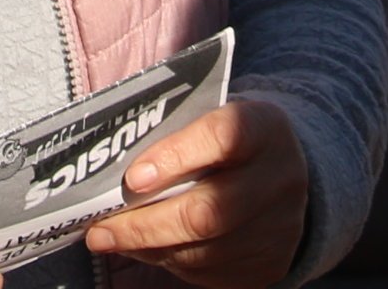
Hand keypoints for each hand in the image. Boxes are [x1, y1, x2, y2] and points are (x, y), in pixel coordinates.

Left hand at [85, 99, 309, 288]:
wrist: (286, 172)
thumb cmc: (228, 139)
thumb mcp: (212, 115)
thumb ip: (171, 128)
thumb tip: (108, 152)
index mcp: (264, 128)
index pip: (221, 137)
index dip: (175, 157)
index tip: (133, 178)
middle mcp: (279, 179)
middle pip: (209, 212)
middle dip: (146, 225)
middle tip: (101, 230)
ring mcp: (279, 228)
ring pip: (205, 250)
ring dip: (150, 248)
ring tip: (112, 239)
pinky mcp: (269, 264)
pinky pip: (210, 272)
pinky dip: (170, 261)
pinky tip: (146, 247)